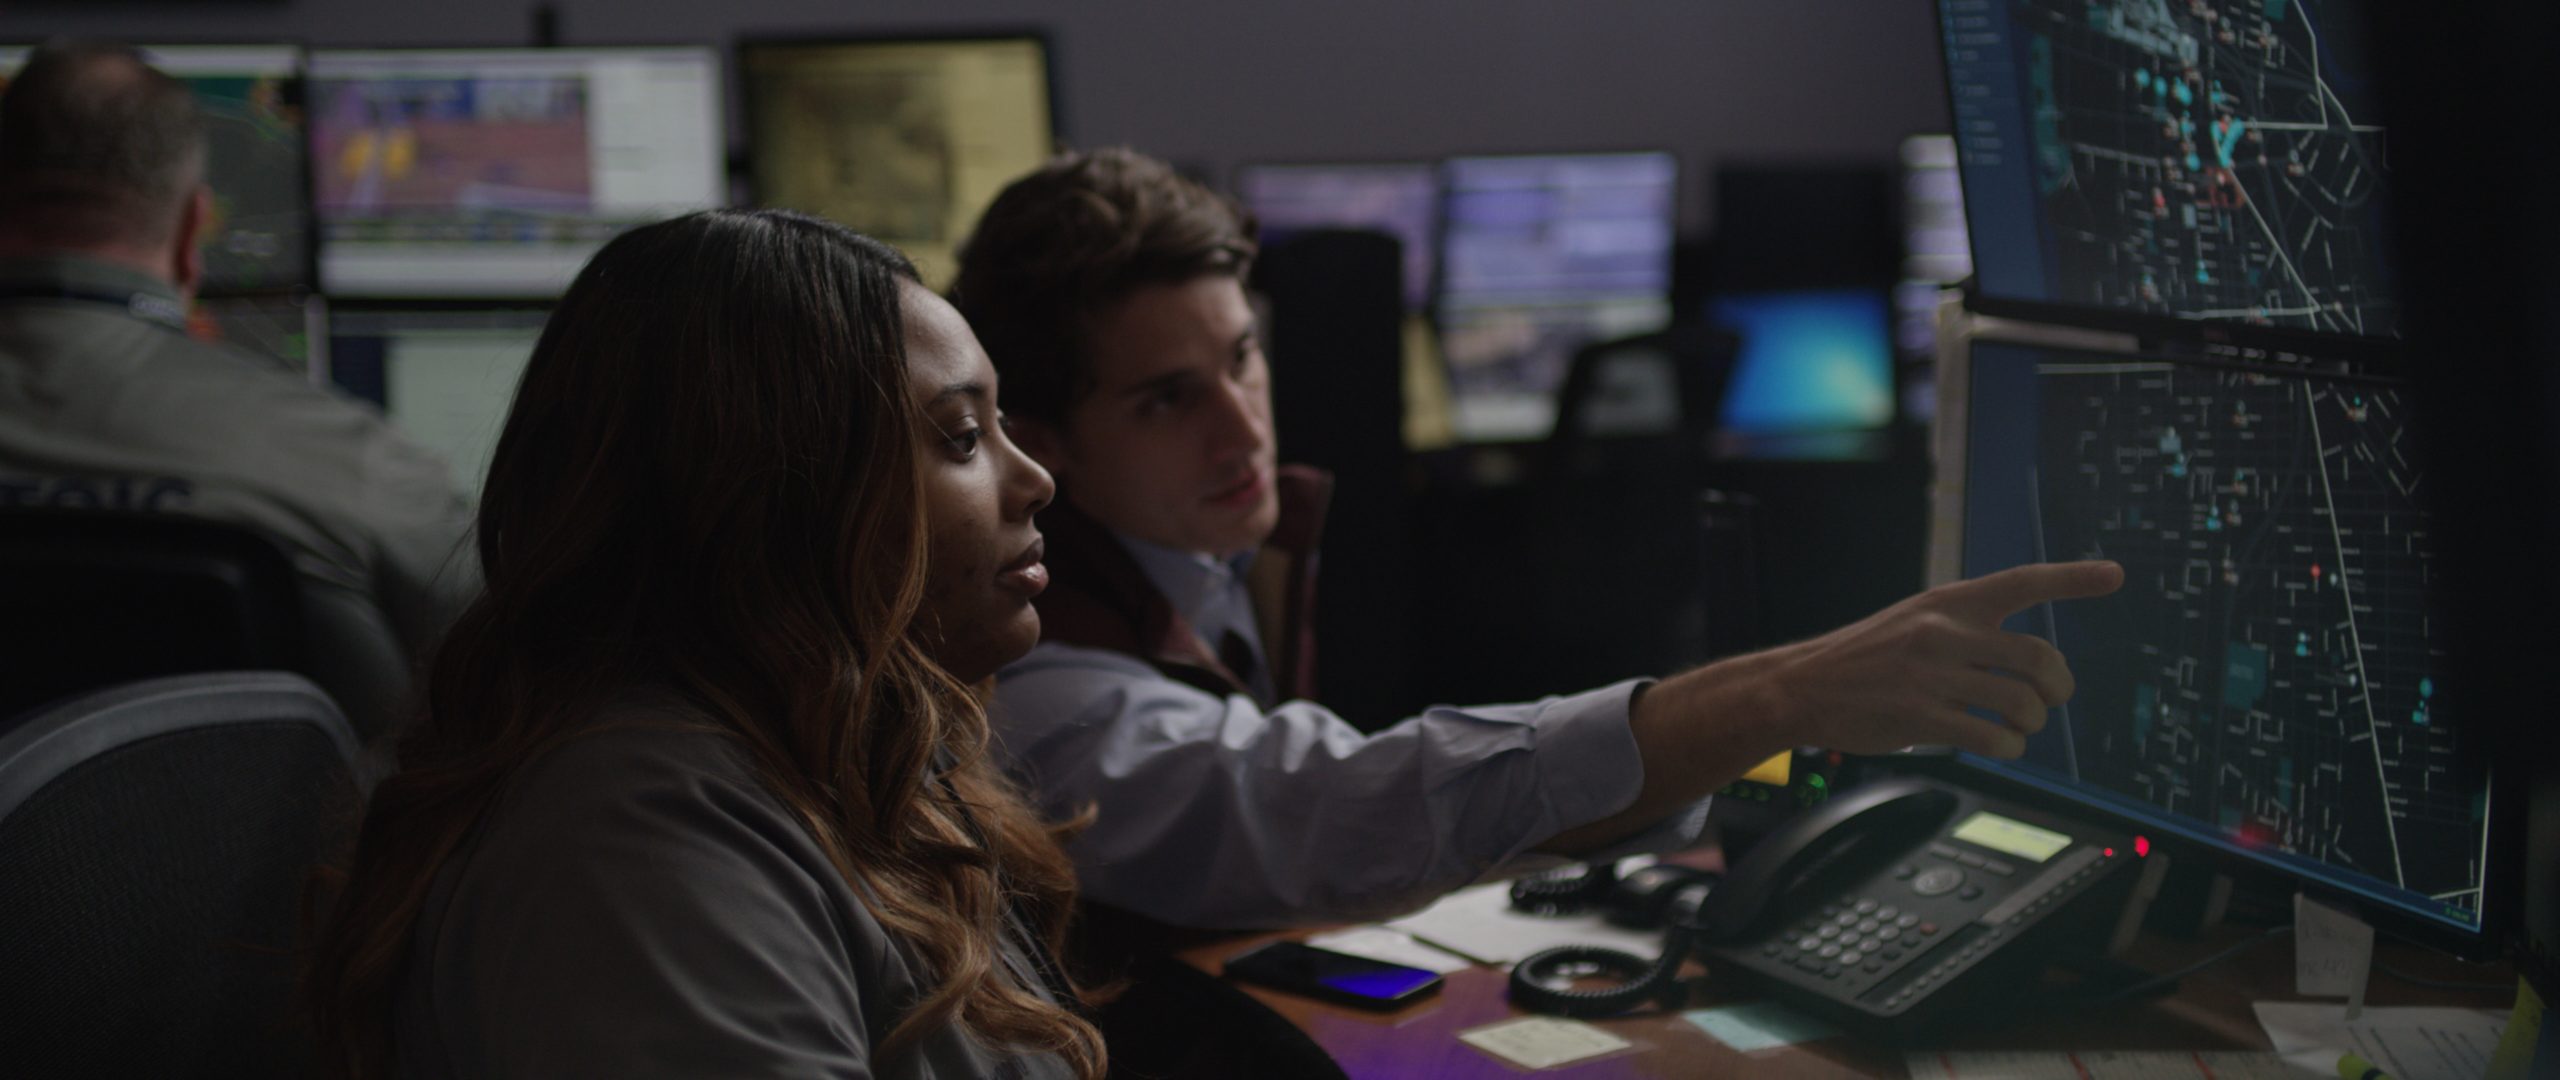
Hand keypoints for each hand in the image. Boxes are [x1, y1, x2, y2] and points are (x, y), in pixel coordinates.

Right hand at [1753, 560, 2124, 758]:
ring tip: (2018, 728)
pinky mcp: (1919, 715)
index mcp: (1948, 601)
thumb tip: (2025, 662)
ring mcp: (1932, 673)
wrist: (1801, 686)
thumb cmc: (1864, 659)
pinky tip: (1997, 745)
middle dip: (2059, 685)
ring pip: (2021, 701)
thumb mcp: (1914, 622)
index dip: (2073, 578)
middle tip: (2052, 699)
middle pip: (2038, 656)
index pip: (2022, 581)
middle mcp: (1944, 631)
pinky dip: (2007, 747)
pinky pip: (1991, 736)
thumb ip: (1966, 630)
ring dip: (2032, 723)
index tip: (2115, 575)